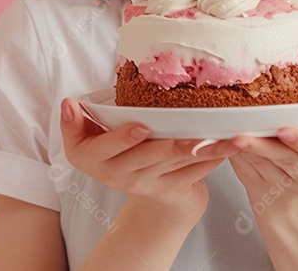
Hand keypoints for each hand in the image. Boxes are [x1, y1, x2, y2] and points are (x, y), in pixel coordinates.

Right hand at [59, 97, 238, 222]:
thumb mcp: (90, 139)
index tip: (140, 126)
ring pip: (177, 162)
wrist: (148, 195)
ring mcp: (148, 184)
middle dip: (170, 145)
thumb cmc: (117, 152)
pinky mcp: (173, 189)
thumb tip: (68, 103)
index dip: (121, 139)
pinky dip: (213, 157)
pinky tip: (229, 144)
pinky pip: (195, 172)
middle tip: (189, 134)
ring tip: (224, 137)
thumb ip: (79, 121)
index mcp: (93, 159)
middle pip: (146, 157)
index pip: (103, 150)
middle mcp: (119, 175)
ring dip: (203, 148)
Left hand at [228, 101, 297, 208]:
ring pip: (263, 165)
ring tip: (233, 135)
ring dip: (246, 150)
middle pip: (288, 161)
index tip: (288, 130)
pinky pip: (245, 166)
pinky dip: (232, 152)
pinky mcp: (261, 181)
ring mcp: (284, 183)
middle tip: (249, 133)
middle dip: (268, 146)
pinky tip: (219, 140)